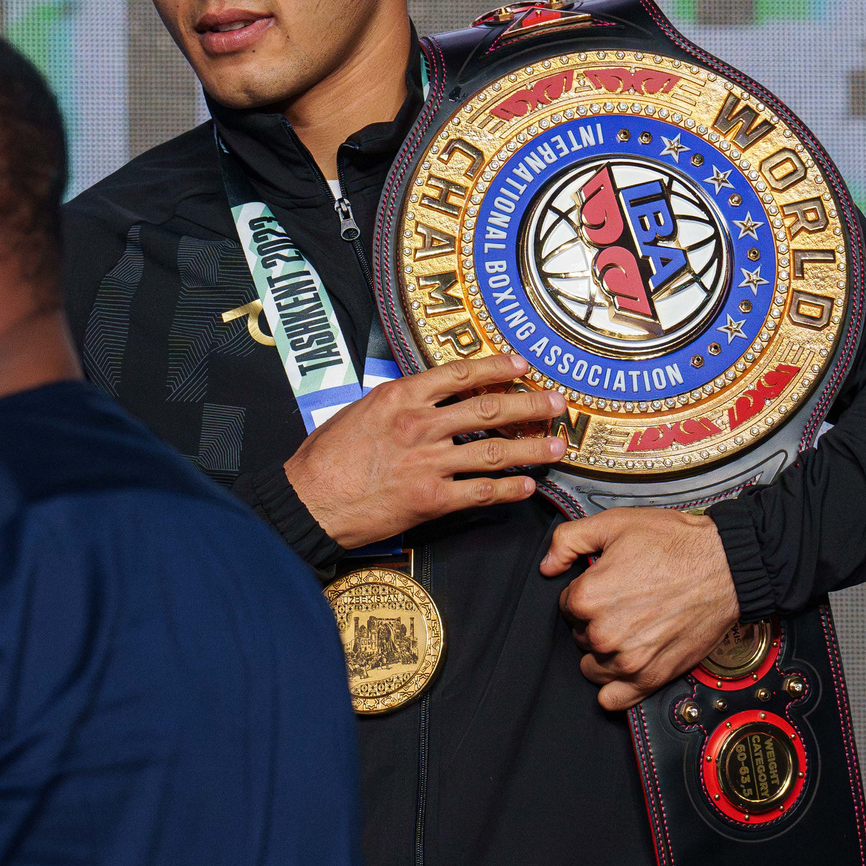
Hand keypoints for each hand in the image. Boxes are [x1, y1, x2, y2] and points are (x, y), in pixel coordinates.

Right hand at [285, 353, 566, 549]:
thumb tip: (422, 396)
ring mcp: (428, 463)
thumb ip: (395, 403)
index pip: (460, 374)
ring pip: (494, 451)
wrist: (308, 502)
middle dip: (530, 405)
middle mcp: (420, 425)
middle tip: (557, 402)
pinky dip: (509, 490)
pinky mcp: (431, 499)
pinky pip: (481, 492)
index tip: (522, 364)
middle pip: (489, 409)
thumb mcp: (357, 411)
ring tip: (557, 446)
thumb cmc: (324, 458)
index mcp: (401, 397)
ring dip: (531, 448)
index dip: (497, 367)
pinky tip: (527, 487)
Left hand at [541, 506, 737, 710]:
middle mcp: (603, 634)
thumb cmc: (675, 544)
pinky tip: (626, 666)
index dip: (586, 593)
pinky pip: (612, 700)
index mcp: (588, 597)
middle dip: (595, 621)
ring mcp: (628, 660)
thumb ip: (569, 541)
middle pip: (580, 636)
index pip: (566, 606)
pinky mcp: (652, 678)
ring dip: (604, 652)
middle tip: (626, 604)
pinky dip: (614, 688)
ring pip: (593, 666)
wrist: (726, 566)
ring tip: (631, 630)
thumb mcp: (615, 524)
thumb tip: (548, 567)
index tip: (608, 586)